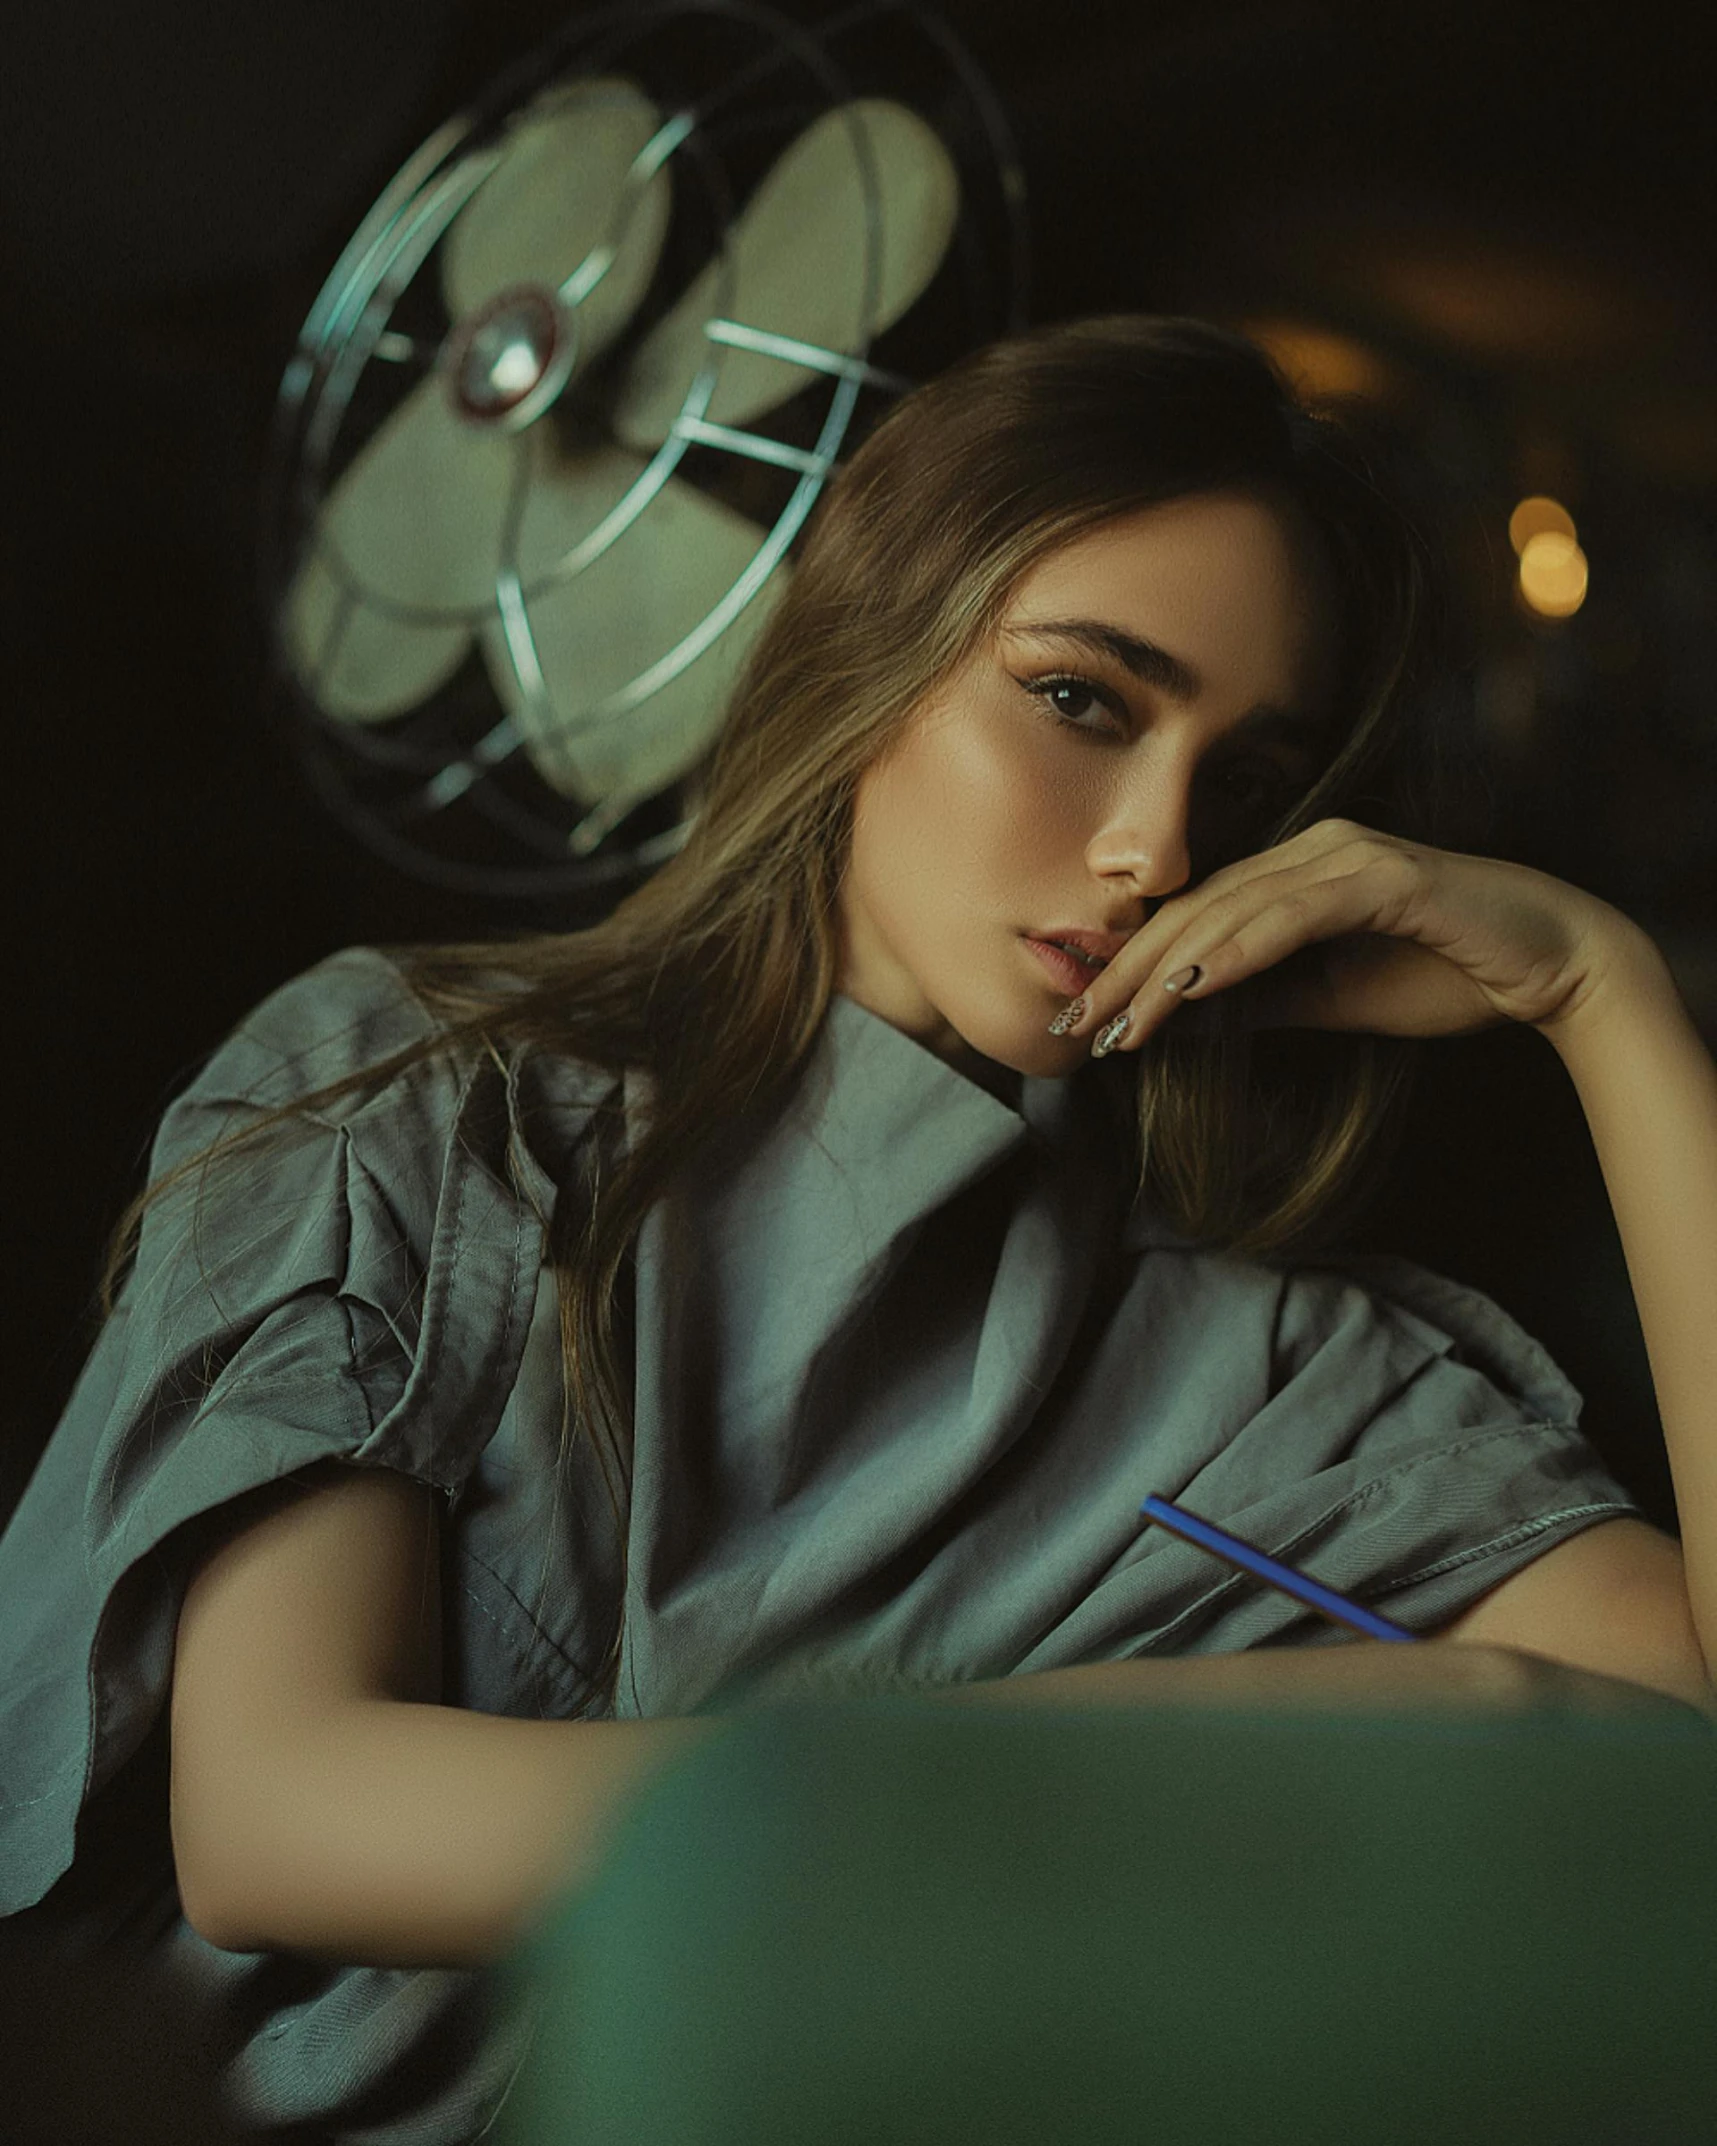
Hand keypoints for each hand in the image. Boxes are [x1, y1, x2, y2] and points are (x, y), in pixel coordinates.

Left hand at [1055, 818, 1653, 1053]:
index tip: (1085, 1021)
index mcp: (1298, 871)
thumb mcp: (1332, 1001)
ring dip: (1168, 971)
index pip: (1195, 918)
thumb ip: (1261, 1002)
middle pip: (1197, 910)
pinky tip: (1192, 987)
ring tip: (1119, 1023)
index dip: (1135, 968)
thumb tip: (1181, 1020)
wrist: (1553, 970)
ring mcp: (1348, 855)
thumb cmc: (1447, 978)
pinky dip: (1238, 951)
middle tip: (1073, 1026)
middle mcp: (1314, 848)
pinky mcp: (1384, 875)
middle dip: (1130, 971)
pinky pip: (1292, 916)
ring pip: (1231, 912)